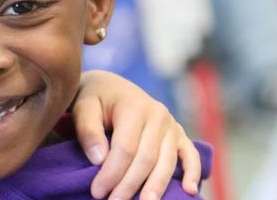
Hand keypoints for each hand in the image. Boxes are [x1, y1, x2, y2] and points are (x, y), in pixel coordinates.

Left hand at [72, 70, 201, 199]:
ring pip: (166, 162)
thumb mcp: (83, 106)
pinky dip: (193, 173)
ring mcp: (171, 125)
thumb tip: (98, 159)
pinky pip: (190, 155)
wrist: (110, 86)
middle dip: (130, 185)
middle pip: (146, 158)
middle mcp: (158, 115)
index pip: (125, 148)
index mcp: (134, 106)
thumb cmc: (94, 99)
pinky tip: (190, 191)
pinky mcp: (179, 134)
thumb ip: (88, 130)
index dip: (111, 173)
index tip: (97, 192)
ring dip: (155, 187)